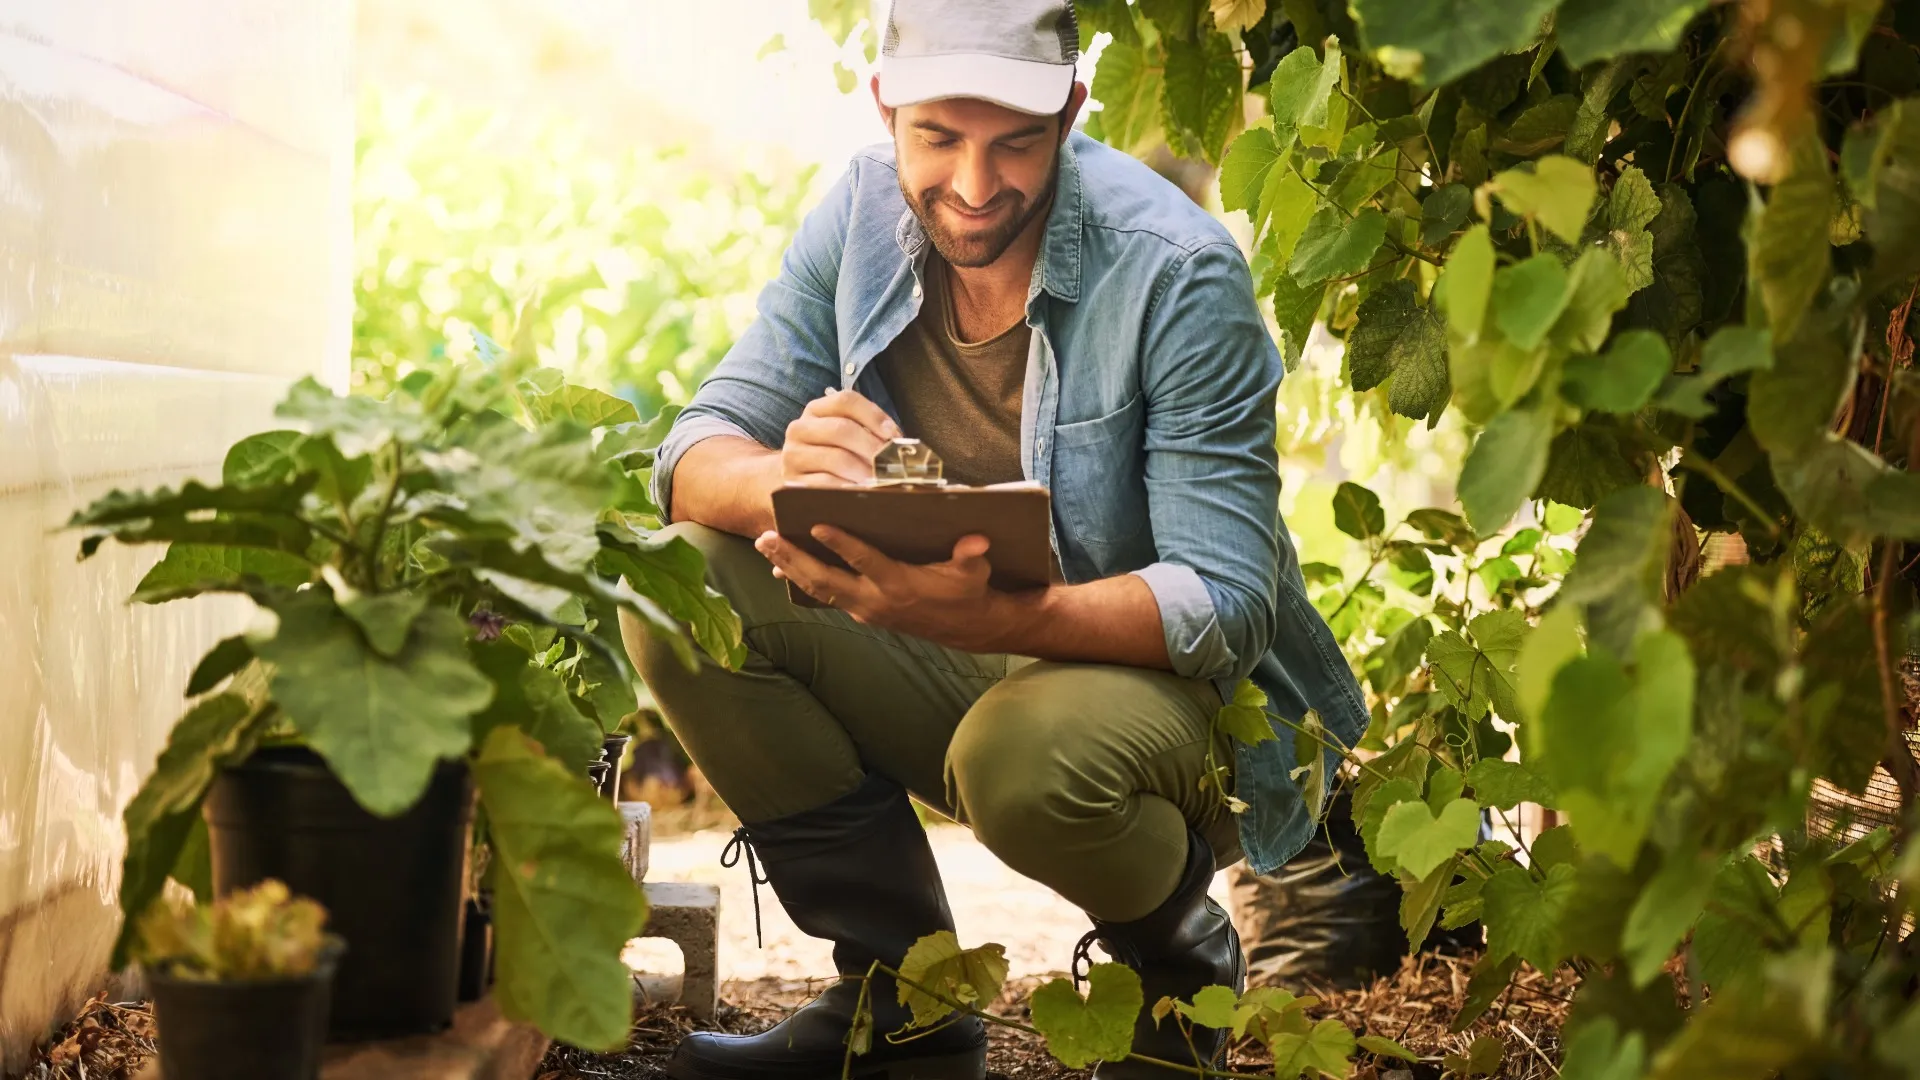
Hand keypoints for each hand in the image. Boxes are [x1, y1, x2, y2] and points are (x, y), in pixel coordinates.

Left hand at [754, 526, 1012, 651]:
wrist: (967, 627)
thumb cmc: (968, 591)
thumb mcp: (974, 573)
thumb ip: (970, 556)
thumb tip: (976, 540)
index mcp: (899, 585)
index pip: (864, 561)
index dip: (841, 544)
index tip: (816, 525)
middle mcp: (875, 600)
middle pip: (825, 579)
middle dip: (793, 558)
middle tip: (766, 536)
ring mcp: (865, 609)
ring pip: (818, 589)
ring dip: (790, 567)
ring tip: (765, 545)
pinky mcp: (862, 612)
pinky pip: (825, 596)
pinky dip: (802, 581)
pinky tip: (782, 568)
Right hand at [781, 389, 901, 485]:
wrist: (800, 479)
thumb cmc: (834, 455)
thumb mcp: (848, 436)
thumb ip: (870, 431)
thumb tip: (897, 441)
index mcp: (816, 410)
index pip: (846, 401)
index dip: (873, 416)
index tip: (893, 435)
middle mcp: (800, 429)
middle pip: (841, 429)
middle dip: (872, 447)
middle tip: (891, 462)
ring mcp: (794, 455)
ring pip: (836, 458)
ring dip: (864, 470)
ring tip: (880, 479)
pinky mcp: (793, 482)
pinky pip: (827, 484)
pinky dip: (849, 488)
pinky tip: (862, 491)